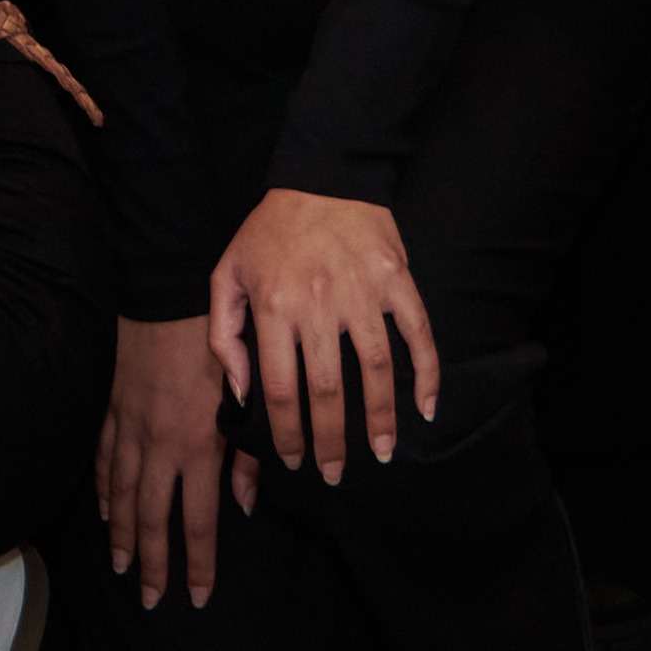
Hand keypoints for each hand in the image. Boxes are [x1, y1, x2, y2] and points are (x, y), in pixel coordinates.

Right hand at [97, 310, 251, 604]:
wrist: (163, 293)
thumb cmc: (210, 341)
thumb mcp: (244, 396)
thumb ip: (248, 456)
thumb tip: (245, 505)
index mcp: (197, 445)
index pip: (196, 521)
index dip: (197, 563)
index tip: (198, 595)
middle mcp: (159, 444)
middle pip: (152, 518)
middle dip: (153, 563)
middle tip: (151, 599)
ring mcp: (130, 426)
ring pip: (123, 493)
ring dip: (123, 533)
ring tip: (123, 566)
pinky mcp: (111, 406)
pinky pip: (104, 457)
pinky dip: (103, 488)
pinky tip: (105, 509)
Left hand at [211, 187, 436, 482]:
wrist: (321, 175)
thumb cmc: (270, 231)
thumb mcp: (228, 272)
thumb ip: (222, 332)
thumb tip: (240, 392)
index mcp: (273, 305)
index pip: (280, 389)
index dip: (287, 433)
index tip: (293, 461)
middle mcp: (317, 303)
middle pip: (327, 391)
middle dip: (332, 442)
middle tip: (335, 475)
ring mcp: (362, 292)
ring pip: (376, 371)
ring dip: (382, 420)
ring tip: (382, 453)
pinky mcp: (397, 280)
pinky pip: (418, 335)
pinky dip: (427, 375)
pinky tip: (427, 409)